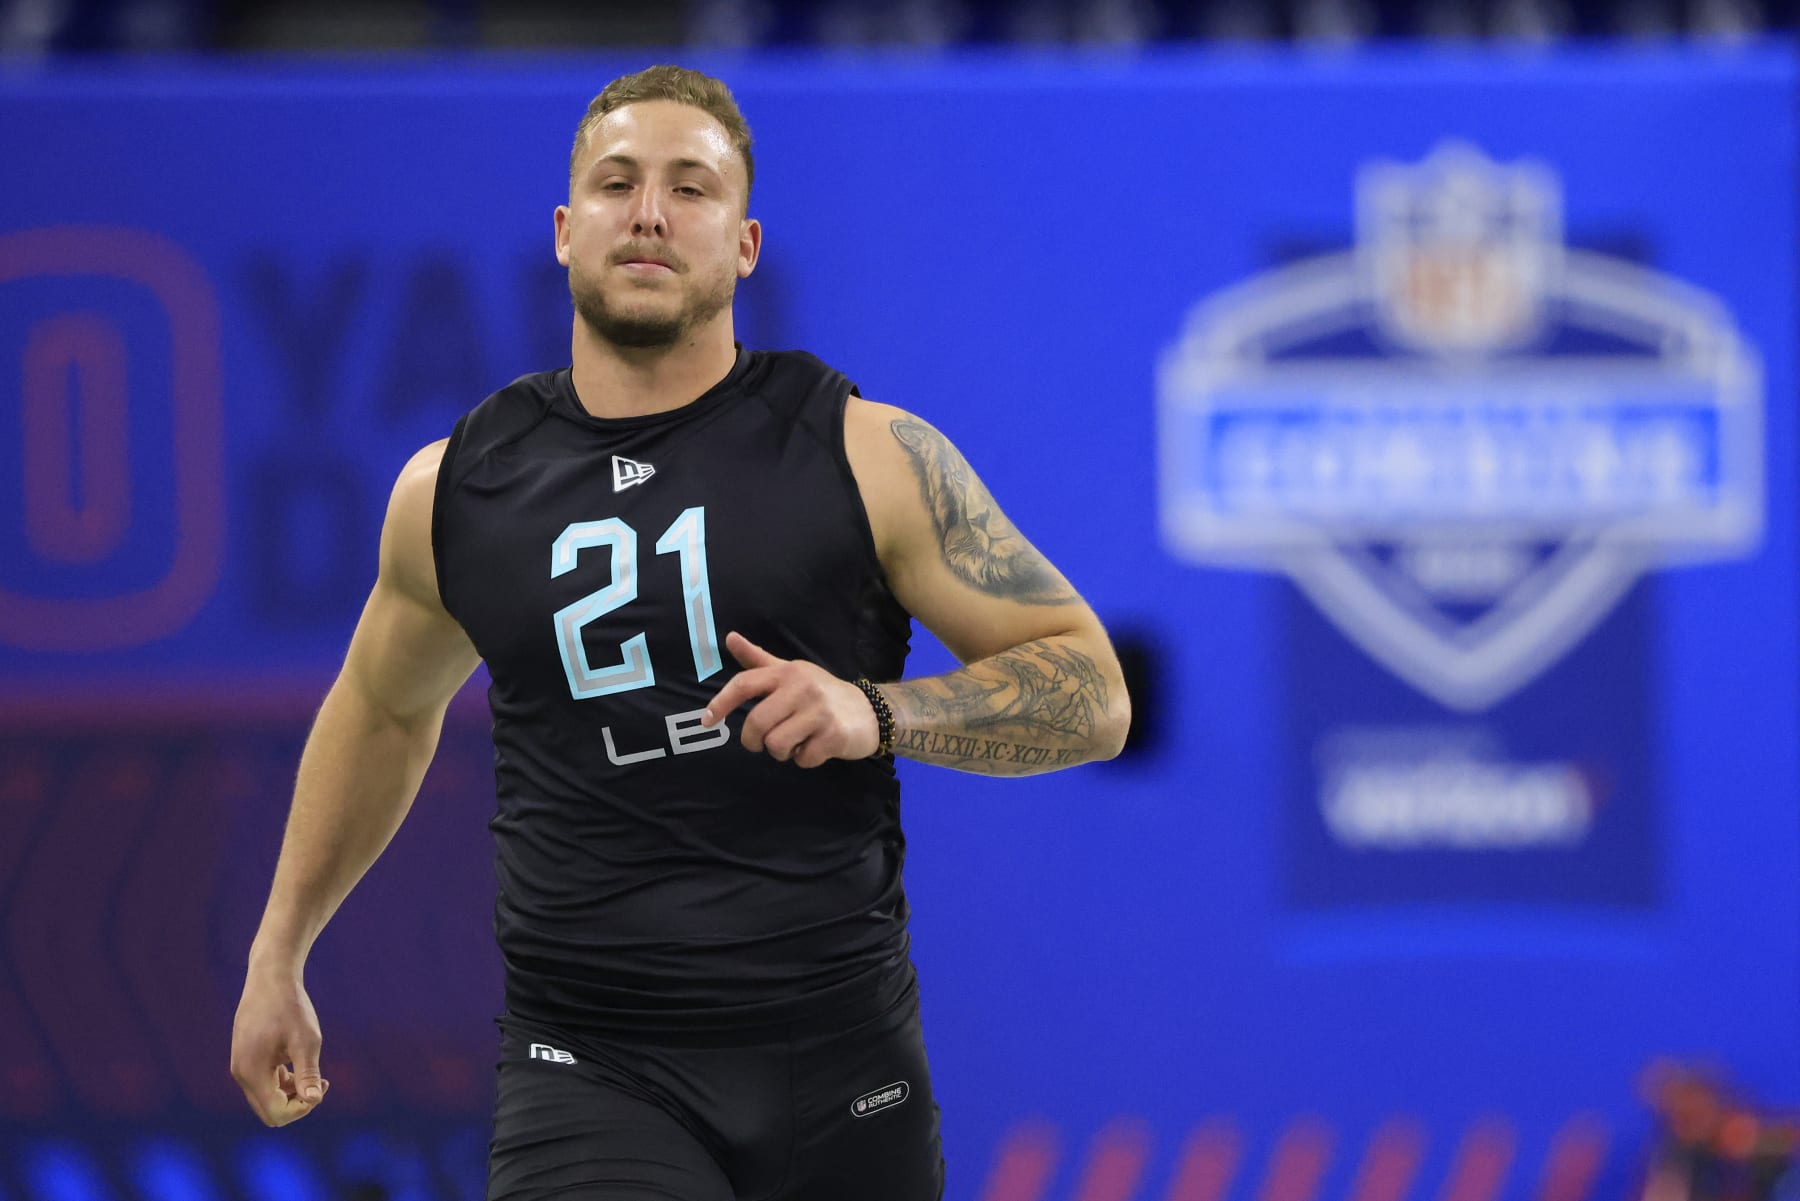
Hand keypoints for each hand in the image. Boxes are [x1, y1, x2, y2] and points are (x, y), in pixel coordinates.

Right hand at [230, 963, 329, 1126]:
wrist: (271, 977)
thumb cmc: (290, 1006)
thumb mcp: (306, 1040)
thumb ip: (308, 1073)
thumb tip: (314, 1100)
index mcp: (252, 1072)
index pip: (276, 1112)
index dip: (302, 1108)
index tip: (322, 1084)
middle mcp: (241, 1074)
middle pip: (269, 1111)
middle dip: (296, 1104)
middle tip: (320, 1081)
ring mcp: (241, 1066)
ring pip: (267, 1098)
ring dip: (292, 1093)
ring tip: (316, 1072)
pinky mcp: (247, 1058)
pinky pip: (264, 1083)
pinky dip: (283, 1082)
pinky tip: (301, 1064)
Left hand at [702, 632, 880, 766]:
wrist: (869, 710)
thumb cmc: (821, 692)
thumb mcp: (791, 671)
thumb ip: (758, 659)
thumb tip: (730, 637)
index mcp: (786, 672)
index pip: (745, 684)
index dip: (721, 703)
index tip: (706, 721)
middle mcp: (801, 688)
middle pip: (757, 723)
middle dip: (754, 740)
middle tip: (762, 742)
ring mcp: (819, 712)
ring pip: (776, 745)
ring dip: (781, 752)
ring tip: (794, 742)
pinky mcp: (833, 736)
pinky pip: (802, 759)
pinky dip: (803, 760)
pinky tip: (814, 747)